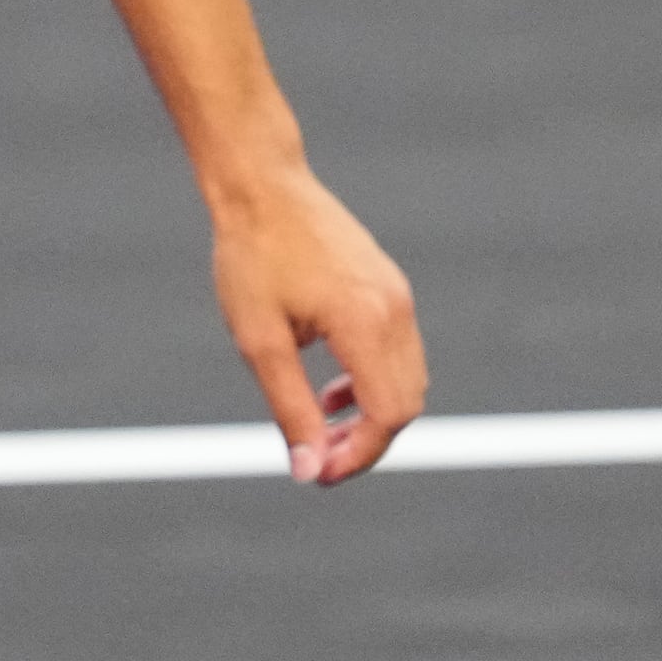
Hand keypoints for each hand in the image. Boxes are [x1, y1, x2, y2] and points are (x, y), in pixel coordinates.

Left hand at [211, 164, 422, 483]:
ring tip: (321, 424)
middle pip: (406, 405)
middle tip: (317, 459)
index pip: (388, 415)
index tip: (318, 474)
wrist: (264, 186)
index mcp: (366, 322)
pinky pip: (401, 354)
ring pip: (409, 382)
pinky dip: (375, 385)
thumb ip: (290, 410)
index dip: (359, 456)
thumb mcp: (260, 343)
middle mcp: (395, 309)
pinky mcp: (391, 288)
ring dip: (373, 415)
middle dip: (367, 443)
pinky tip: (331, 391)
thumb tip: (308, 471)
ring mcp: (398, 296)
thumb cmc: (252, 258)